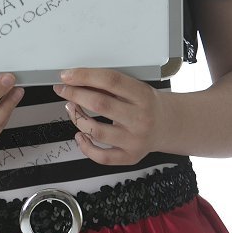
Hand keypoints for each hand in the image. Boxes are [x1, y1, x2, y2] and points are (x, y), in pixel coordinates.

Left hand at [52, 68, 169, 164]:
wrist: (168, 125)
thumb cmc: (148, 104)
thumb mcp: (135, 88)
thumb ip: (110, 86)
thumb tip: (78, 81)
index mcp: (143, 95)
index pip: (110, 80)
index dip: (85, 76)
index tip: (68, 75)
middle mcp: (140, 118)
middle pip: (100, 104)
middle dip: (75, 95)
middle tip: (63, 90)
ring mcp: (135, 140)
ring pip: (96, 131)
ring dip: (77, 118)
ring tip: (72, 109)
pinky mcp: (130, 157)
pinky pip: (102, 157)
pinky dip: (86, 147)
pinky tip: (80, 135)